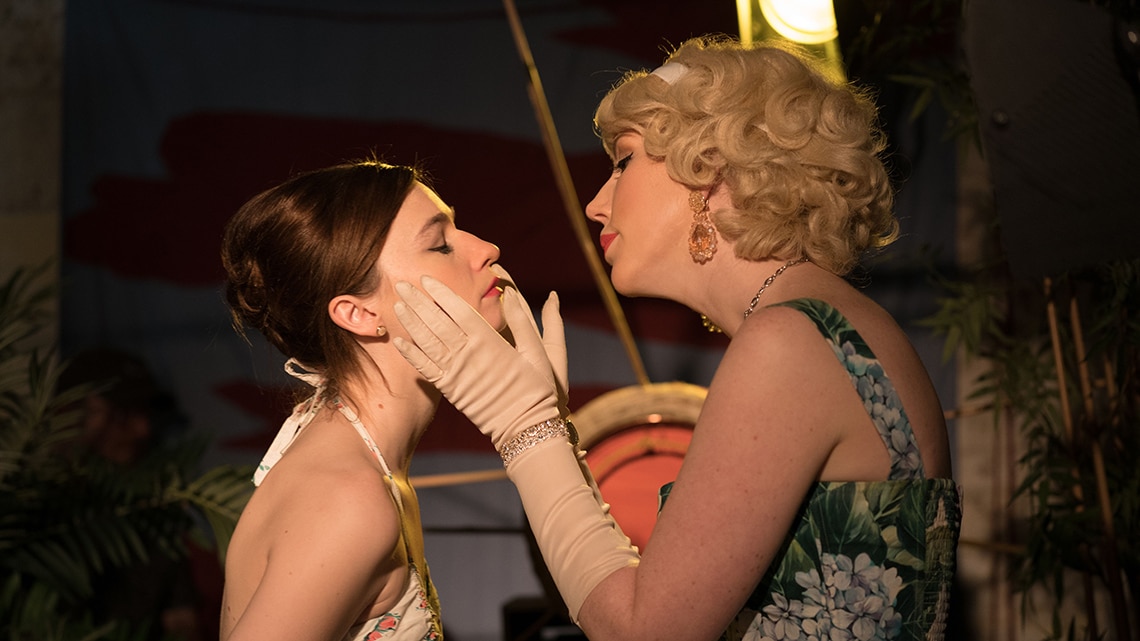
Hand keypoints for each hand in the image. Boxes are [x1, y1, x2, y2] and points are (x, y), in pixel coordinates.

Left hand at [393, 274, 561, 450]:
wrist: (526, 428)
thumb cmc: (537, 389)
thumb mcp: (538, 351)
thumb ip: (521, 321)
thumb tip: (510, 293)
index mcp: (490, 342)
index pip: (459, 310)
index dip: (441, 293)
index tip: (426, 279)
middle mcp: (468, 355)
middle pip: (437, 322)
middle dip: (418, 302)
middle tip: (401, 284)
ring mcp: (457, 373)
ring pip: (427, 343)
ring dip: (411, 323)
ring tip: (397, 306)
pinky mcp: (451, 391)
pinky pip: (426, 369)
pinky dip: (412, 355)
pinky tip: (400, 341)